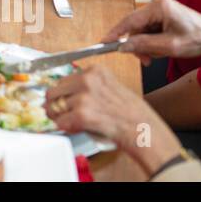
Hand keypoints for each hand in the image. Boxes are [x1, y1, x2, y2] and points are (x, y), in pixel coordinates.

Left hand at [45, 66, 181, 174]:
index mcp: (95, 71)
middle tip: (61, 114)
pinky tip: (76, 129)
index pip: (64, 79)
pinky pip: (60, 122)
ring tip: (74, 123)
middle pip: (54, 91)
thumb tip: (66, 93)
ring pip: (55, 107)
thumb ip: (90, 86)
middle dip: (56, 104)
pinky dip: (65, 128)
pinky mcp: (81, 114)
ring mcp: (83, 97)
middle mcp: (88, 80)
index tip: (64, 101)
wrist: (145, 130)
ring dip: (61, 117)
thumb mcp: (111, 87)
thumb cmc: (133, 113)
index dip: (64, 94)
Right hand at [105, 0, 200, 66]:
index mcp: (159, 6)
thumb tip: (122, 46)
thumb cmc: (197, 40)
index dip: (116, 33)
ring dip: (145, 45)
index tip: (104, 42)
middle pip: (135, 26)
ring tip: (156, 57)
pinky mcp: (163, 14)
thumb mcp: (169, 46)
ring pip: (141, 29)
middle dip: (138, 44)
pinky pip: (149, 29)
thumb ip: (143, 45)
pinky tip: (160, 49)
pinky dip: (151, 41)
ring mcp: (160, 8)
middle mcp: (157, 3)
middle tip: (145, 61)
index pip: (130, 20)